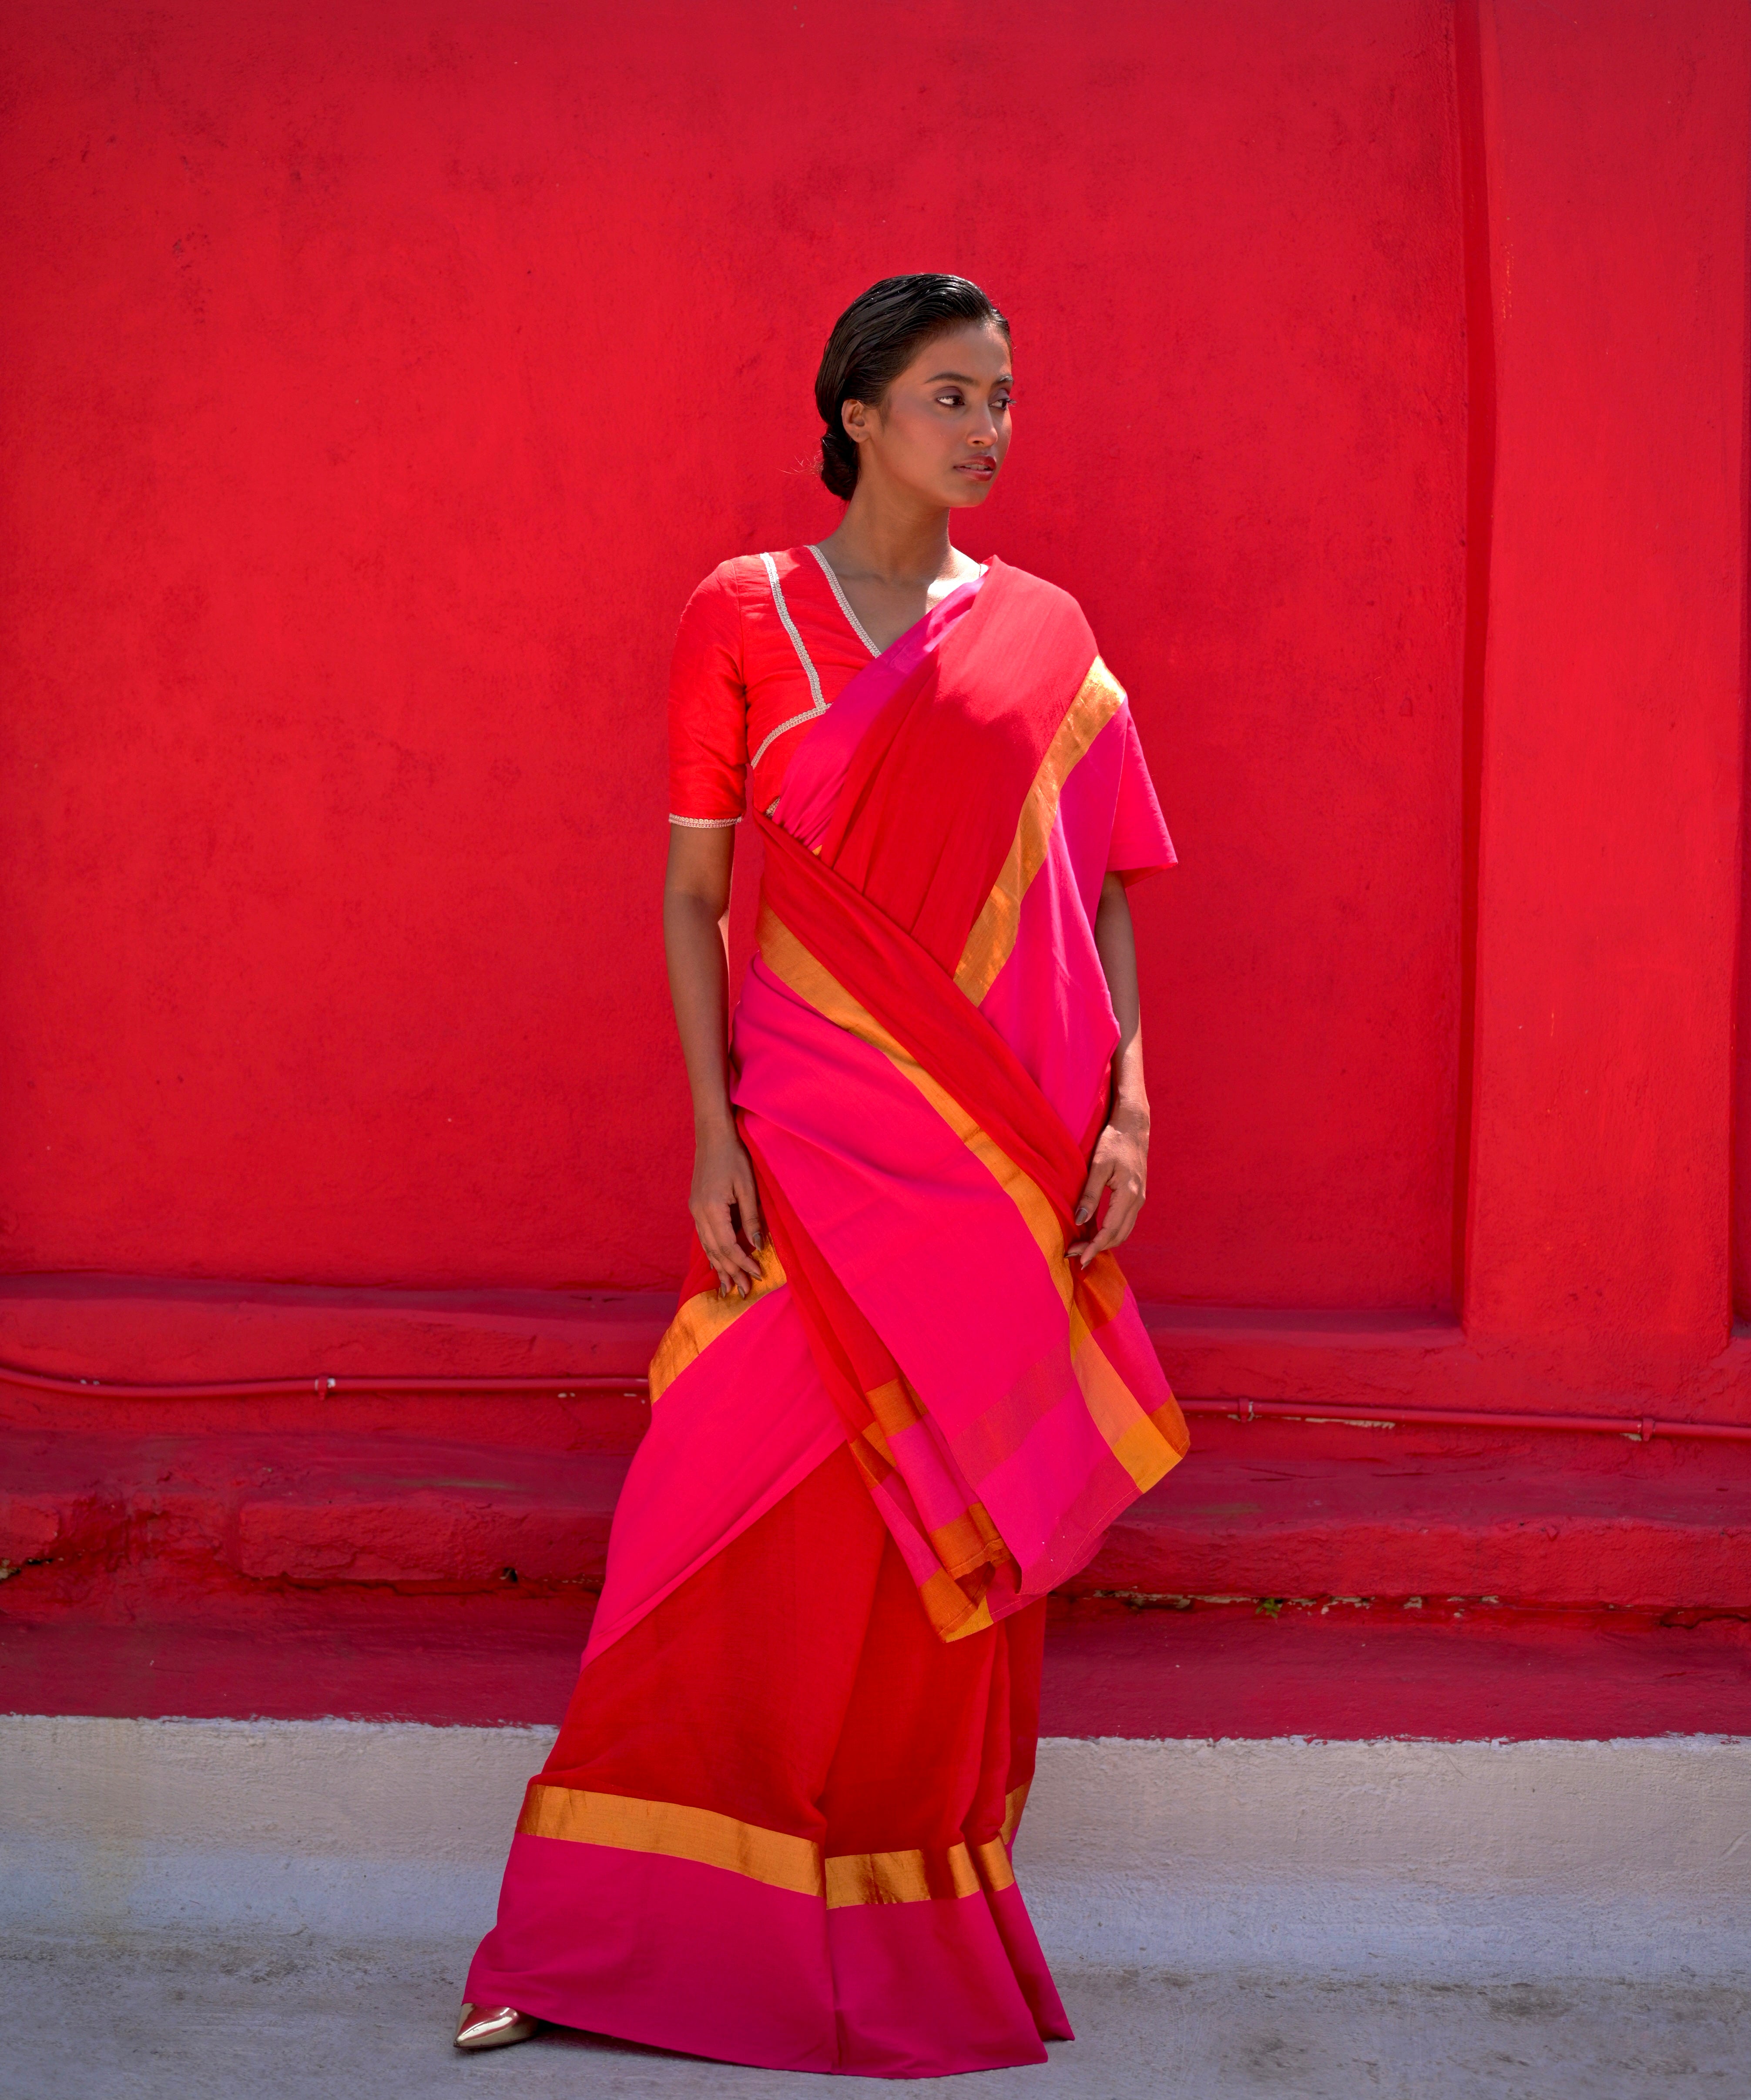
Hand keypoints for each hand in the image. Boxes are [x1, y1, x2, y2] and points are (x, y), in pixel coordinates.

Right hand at [690, 1122, 765, 1296]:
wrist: (712, 1136)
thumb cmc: (734, 1157)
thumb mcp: (748, 1187)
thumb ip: (751, 1218)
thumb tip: (758, 1245)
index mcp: (712, 1209)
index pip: (728, 1246)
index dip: (743, 1263)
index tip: (758, 1274)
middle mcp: (699, 1213)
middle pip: (715, 1252)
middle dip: (731, 1273)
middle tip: (744, 1291)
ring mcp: (695, 1211)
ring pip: (707, 1247)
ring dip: (719, 1267)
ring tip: (728, 1287)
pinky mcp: (696, 1207)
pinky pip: (704, 1237)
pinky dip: (712, 1253)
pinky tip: (717, 1264)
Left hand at [1067, 1102, 1148, 1266]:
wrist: (1134, 1127)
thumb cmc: (1114, 1142)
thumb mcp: (1098, 1165)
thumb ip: (1090, 1194)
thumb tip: (1079, 1221)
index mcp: (1128, 1194)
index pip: (1110, 1230)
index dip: (1095, 1247)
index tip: (1080, 1259)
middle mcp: (1137, 1201)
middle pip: (1118, 1236)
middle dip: (1097, 1248)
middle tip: (1074, 1255)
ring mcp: (1139, 1199)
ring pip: (1123, 1231)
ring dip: (1104, 1243)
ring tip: (1082, 1247)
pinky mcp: (1136, 1196)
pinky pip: (1124, 1222)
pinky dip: (1110, 1232)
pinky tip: (1094, 1232)